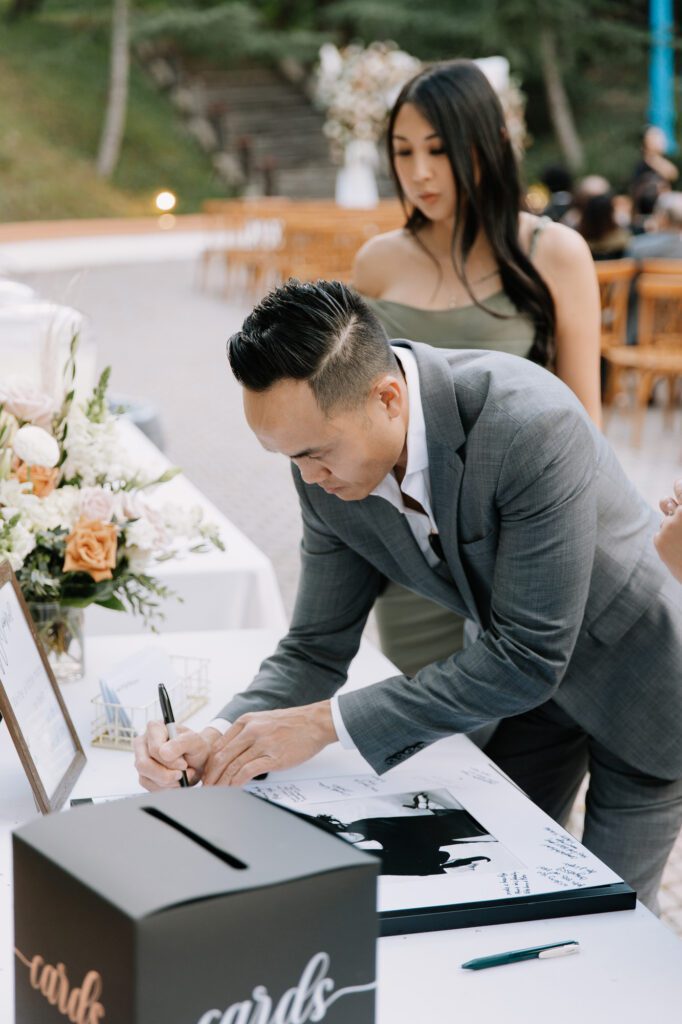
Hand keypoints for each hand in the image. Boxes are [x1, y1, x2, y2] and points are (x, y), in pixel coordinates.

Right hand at [133, 721, 219, 790]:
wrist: (199, 759)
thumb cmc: (195, 746)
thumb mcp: (195, 741)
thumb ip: (180, 743)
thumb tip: (163, 753)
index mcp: (154, 728)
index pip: (154, 749)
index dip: (170, 761)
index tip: (184, 764)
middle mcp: (143, 743)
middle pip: (144, 765)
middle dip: (165, 775)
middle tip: (182, 775)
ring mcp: (141, 760)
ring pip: (146, 778)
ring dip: (168, 782)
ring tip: (183, 776)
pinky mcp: (144, 775)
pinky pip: (150, 787)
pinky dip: (166, 788)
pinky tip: (177, 781)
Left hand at [202, 701, 337, 787]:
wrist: (315, 722)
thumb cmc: (292, 724)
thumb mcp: (263, 720)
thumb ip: (247, 733)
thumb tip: (232, 752)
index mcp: (245, 721)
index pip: (219, 745)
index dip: (209, 763)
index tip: (206, 775)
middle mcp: (251, 730)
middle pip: (221, 756)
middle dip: (211, 776)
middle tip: (206, 788)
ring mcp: (262, 743)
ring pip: (232, 765)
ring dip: (221, 782)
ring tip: (216, 792)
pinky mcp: (274, 756)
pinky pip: (248, 771)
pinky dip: (237, 782)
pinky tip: (234, 789)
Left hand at [655, 480, 681, 582]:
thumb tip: (677, 498)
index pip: (680, 487)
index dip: (678, 486)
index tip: (677, 486)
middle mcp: (681, 513)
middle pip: (665, 501)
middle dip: (667, 505)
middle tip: (671, 508)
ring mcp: (668, 526)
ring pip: (664, 522)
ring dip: (671, 528)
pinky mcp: (659, 540)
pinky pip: (661, 535)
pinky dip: (667, 542)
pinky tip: (677, 552)